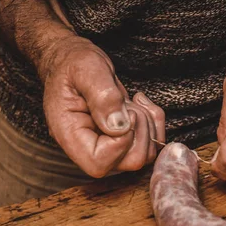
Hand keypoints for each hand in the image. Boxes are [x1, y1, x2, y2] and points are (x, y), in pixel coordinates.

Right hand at [40, 36, 164, 177]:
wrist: (73, 63)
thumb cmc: (73, 64)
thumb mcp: (85, 70)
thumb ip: (102, 96)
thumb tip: (120, 126)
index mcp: (70, 136)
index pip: (99, 163)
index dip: (121, 142)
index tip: (124, 111)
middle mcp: (89, 148)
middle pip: (130, 162)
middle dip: (140, 130)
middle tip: (128, 104)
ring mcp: (109, 147)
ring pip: (145, 154)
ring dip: (148, 124)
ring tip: (130, 102)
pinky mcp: (125, 140)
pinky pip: (152, 143)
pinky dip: (155, 121)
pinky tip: (140, 103)